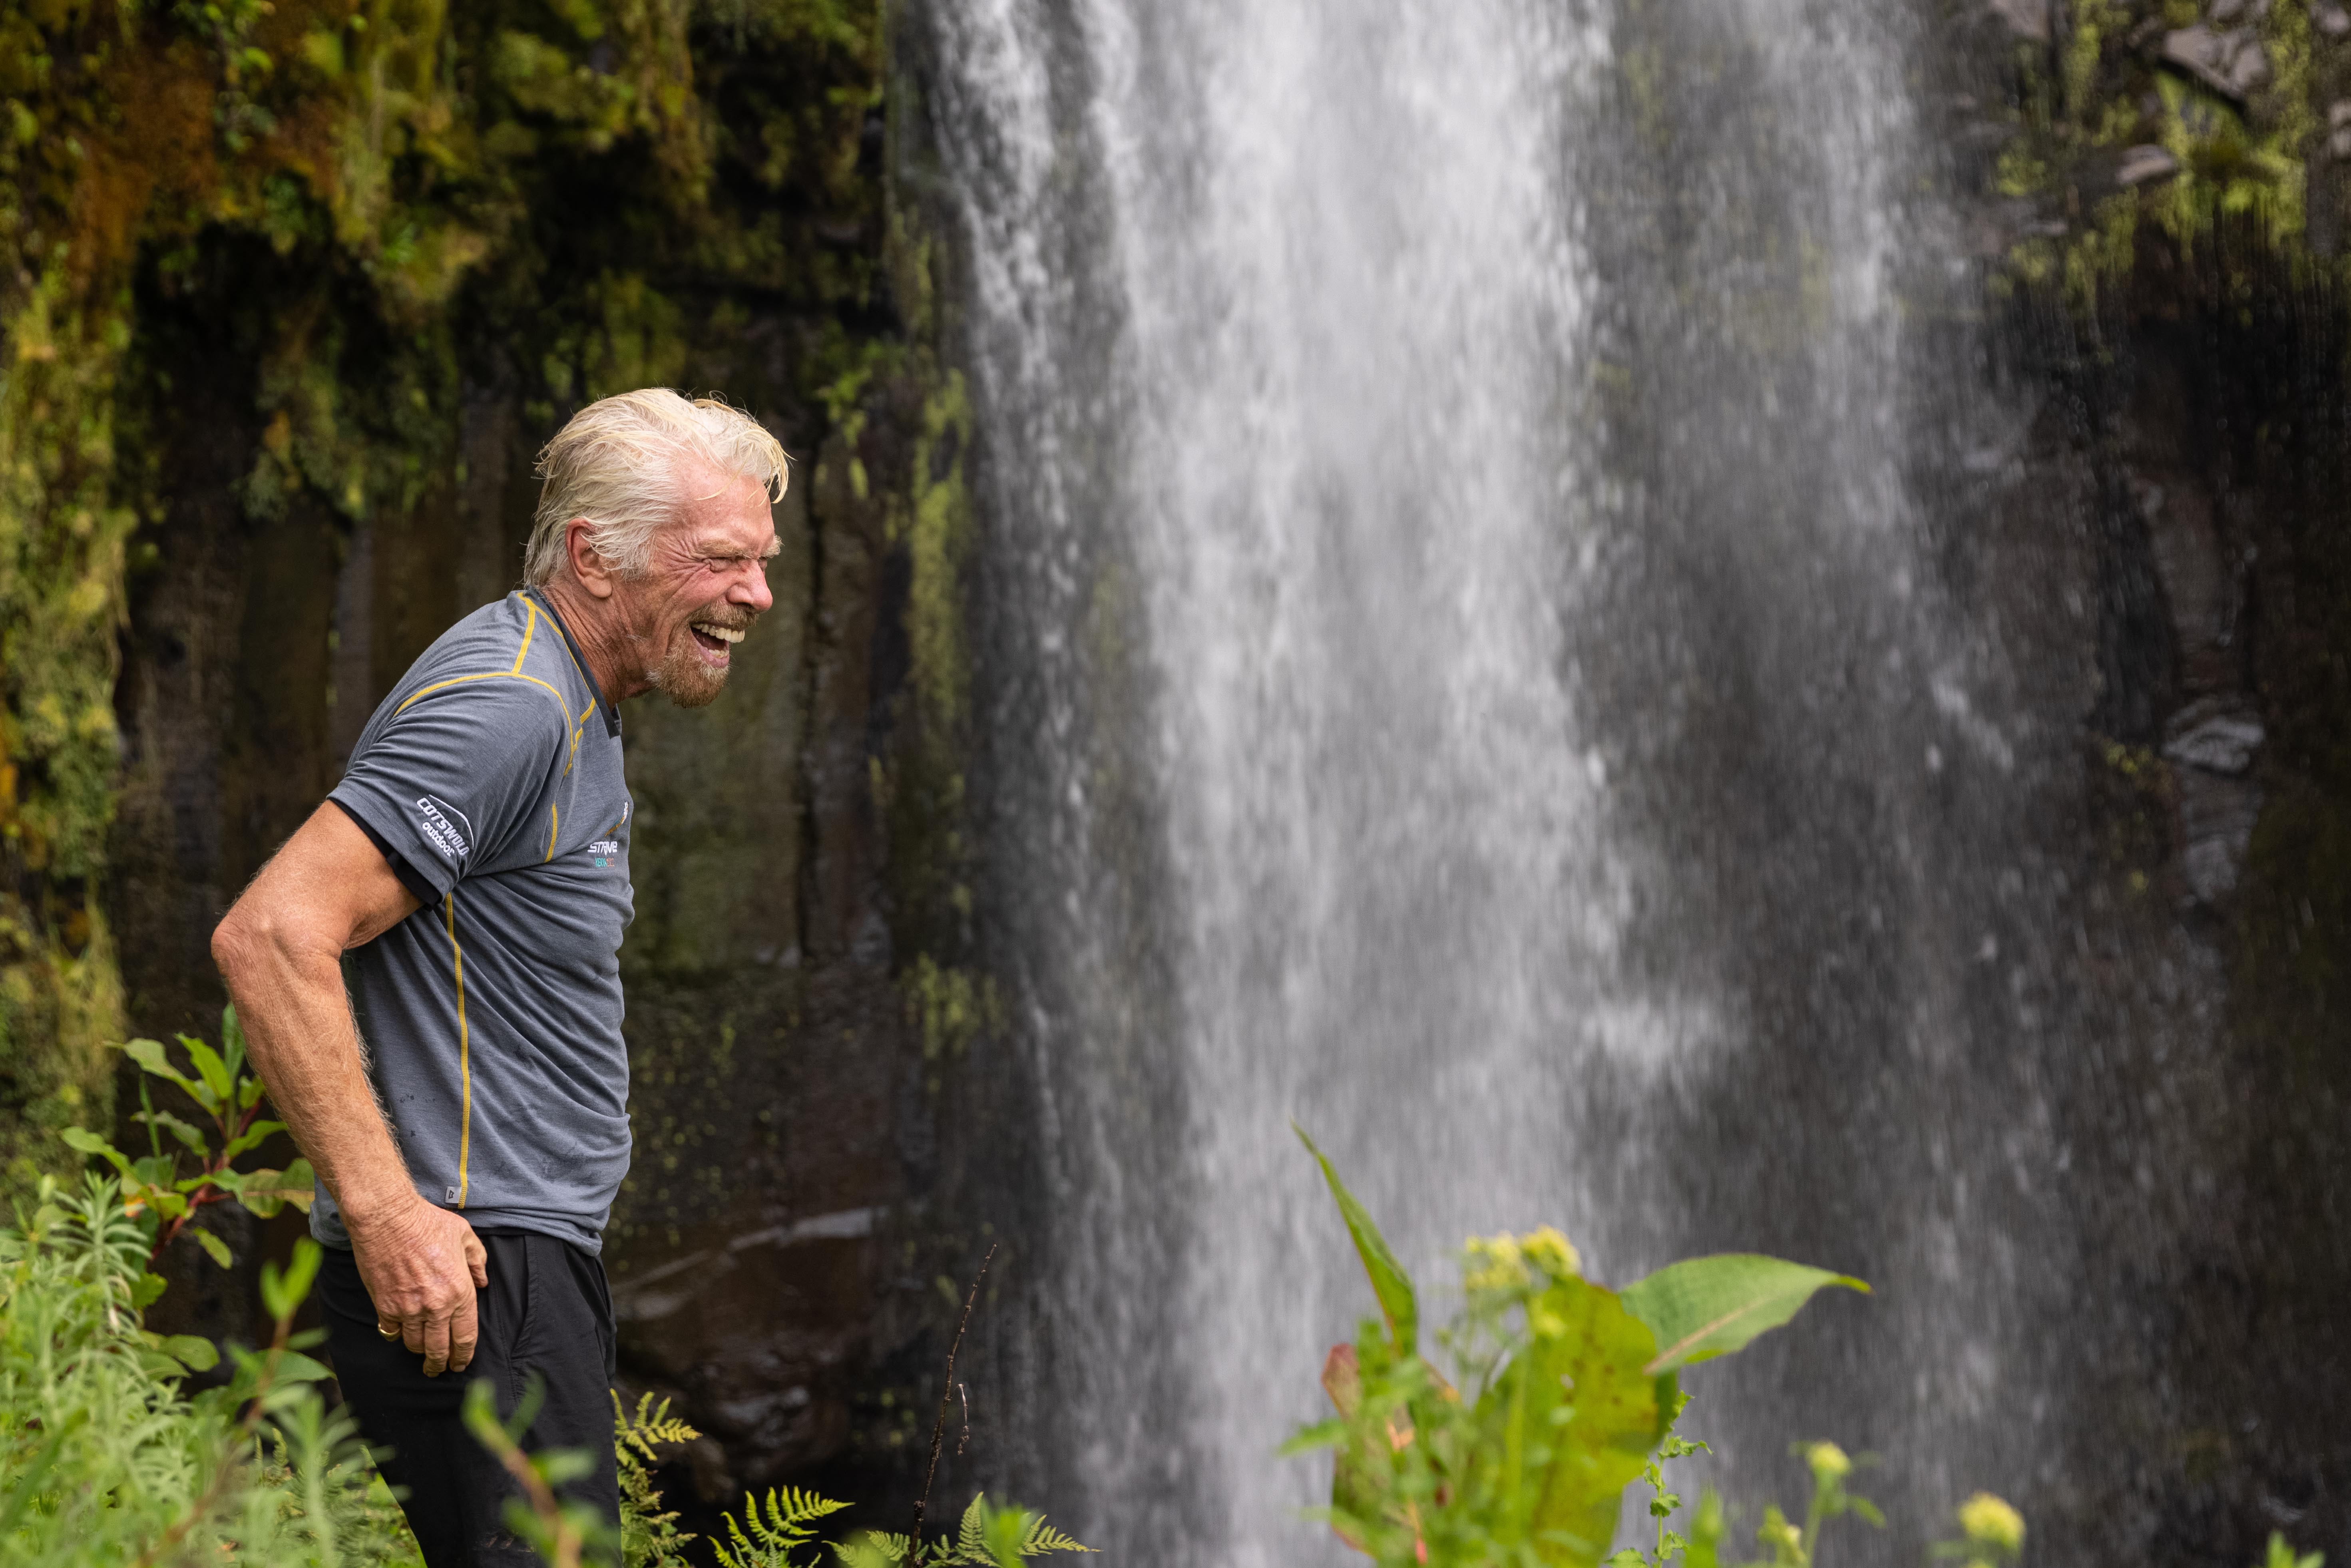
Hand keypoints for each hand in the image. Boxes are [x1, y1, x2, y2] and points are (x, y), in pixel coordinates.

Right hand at [348, 1196, 488, 1375]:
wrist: (388, 1218)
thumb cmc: (428, 1222)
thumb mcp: (465, 1236)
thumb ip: (477, 1261)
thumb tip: (483, 1282)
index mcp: (460, 1290)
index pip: (466, 1335)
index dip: (464, 1355)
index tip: (461, 1364)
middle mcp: (436, 1305)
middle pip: (439, 1348)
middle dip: (441, 1364)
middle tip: (439, 1370)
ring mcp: (409, 1308)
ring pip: (415, 1344)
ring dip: (419, 1352)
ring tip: (421, 1354)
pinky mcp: (384, 1306)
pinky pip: (392, 1332)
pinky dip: (396, 1335)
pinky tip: (399, 1333)